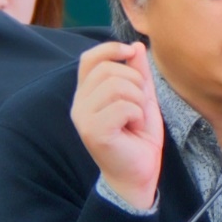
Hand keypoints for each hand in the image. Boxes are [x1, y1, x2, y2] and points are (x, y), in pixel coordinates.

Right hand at [71, 41, 163, 208]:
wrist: (139, 174)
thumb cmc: (138, 139)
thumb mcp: (142, 99)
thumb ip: (138, 74)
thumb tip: (136, 46)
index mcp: (87, 94)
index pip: (89, 59)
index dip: (110, 48)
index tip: (131, 52)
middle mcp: (79, 104)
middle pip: (108, 69)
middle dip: (135, 81)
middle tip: (140, 105)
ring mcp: (83, 118)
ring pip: (117, 86)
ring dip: (137, 100)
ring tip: (136, 119)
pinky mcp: (94, 131)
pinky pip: (122, 106)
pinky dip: (137, 115)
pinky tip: (134, 129)